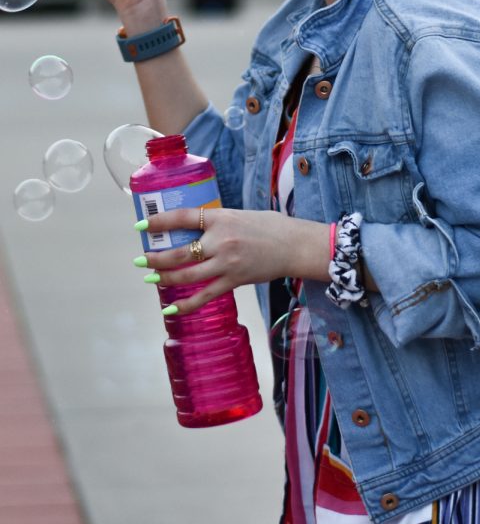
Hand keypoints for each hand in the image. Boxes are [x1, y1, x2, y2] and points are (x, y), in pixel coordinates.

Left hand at [138, 208, 329, 313]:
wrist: (294, 245)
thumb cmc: (269, 226)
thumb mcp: (239, 215)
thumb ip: (217, 223)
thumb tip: (194, 230)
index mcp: (220, 218)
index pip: (182, 218)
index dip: (159, 222)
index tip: (141, 226)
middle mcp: (220, 241)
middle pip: (178, 252)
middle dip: (155, 258)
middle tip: (141, 260)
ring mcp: (226, 263)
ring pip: (186, 275)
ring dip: (164, 278)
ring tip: (151, 278)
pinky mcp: (234, 280)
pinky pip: (205, 295)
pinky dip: (186, 305)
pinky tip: (171, 308)